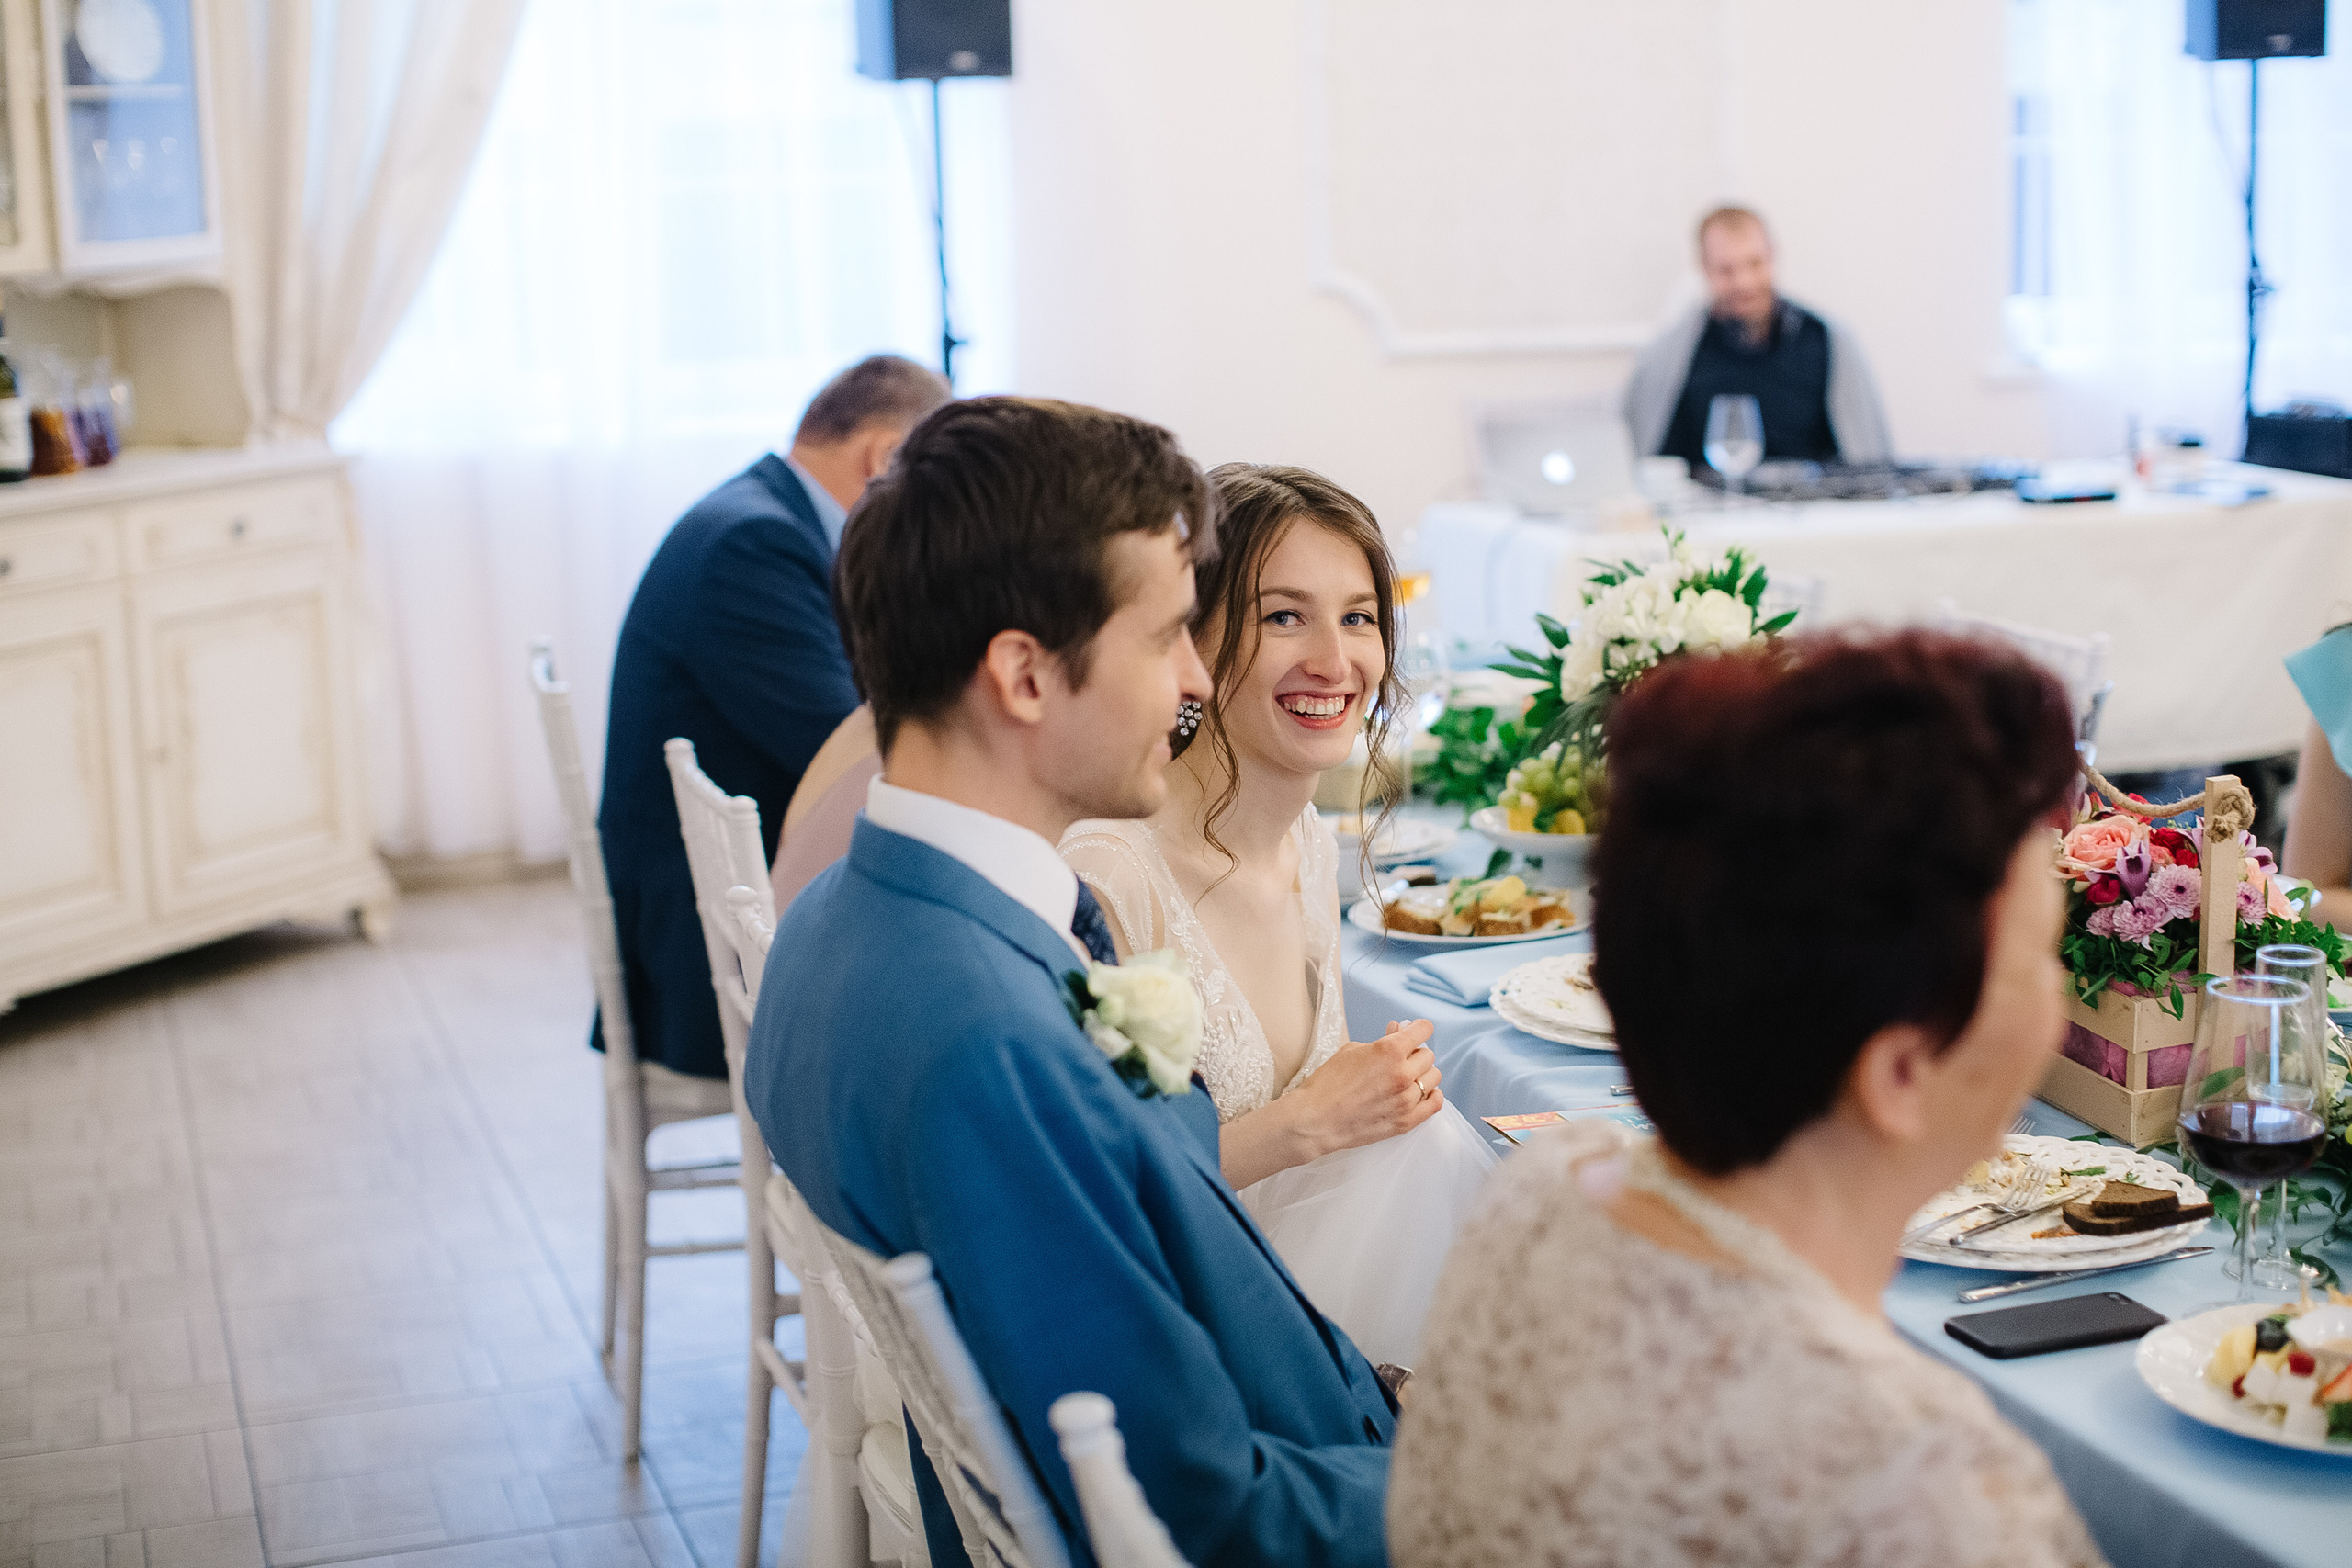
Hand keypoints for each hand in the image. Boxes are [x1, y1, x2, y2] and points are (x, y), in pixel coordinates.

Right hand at [1285, 1018, 1441, 1158]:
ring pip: (1434, 1078)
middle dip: (1415, 1053)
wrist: (1315, 1120)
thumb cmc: (1327, 1084)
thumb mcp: (1352, 1050)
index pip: (1423, 1030)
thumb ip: (1381, 1041)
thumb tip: (1399, 1032)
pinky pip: (1435, 1104)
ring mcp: (1406, 1100)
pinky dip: (1432, 1096)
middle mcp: (1402, 1074)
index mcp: (1389, 1051)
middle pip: (1428, 1055)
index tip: (1413, 1032)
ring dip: (1422, 1074)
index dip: (1418, 1029)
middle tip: (1401, 1058)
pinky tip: (1421, 1093)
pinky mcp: (1406, 1121)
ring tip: (1407, 1078)